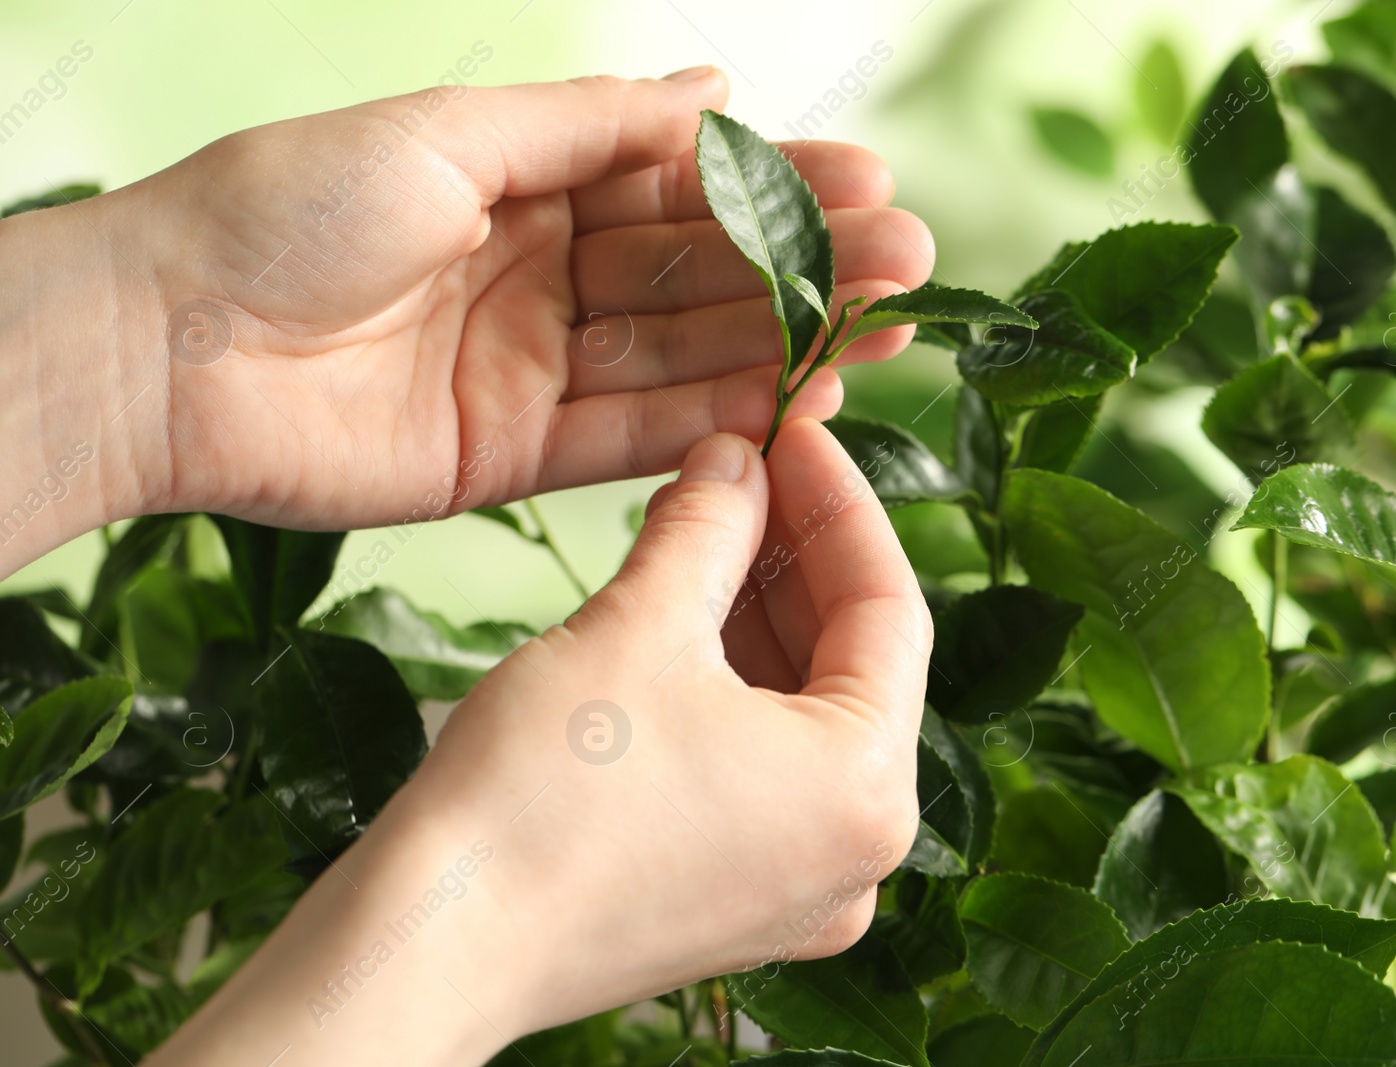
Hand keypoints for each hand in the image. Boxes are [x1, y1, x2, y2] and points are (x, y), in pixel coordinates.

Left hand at [0, 68, 932, 552]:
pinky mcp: (516, 456)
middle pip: (697, 273)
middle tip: (910, 260)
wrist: (170, 347)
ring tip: (885, 331)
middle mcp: (540, 275)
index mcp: (523, 181)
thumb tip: (714, 87)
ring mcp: (533, 369)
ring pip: (682, 355)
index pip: (678, 185)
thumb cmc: (287, 208)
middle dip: (805, 266)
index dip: (773, 188)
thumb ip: (592, 124)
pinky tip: (798, 401)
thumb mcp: (452, 132)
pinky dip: (716, 420)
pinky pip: (635, 436)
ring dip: (785, 345)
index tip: (868, 182)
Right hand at [148, 418, 929, 1064]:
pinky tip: (679, 623)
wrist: (432, 944)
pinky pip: (763, 772)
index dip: (840, 502)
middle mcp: (857, 854)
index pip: (891, 606)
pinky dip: (731, 694)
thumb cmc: (541, 796)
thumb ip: (711, 527)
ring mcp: (799, 891)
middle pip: (852, 665)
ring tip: (702, 533)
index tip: (795, 431)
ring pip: (804, 718)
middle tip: (740, 472)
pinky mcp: (735, 908)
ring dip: (758, 620)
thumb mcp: (639, 625)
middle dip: (794, 558)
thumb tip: (738, 461)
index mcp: (869, 788)